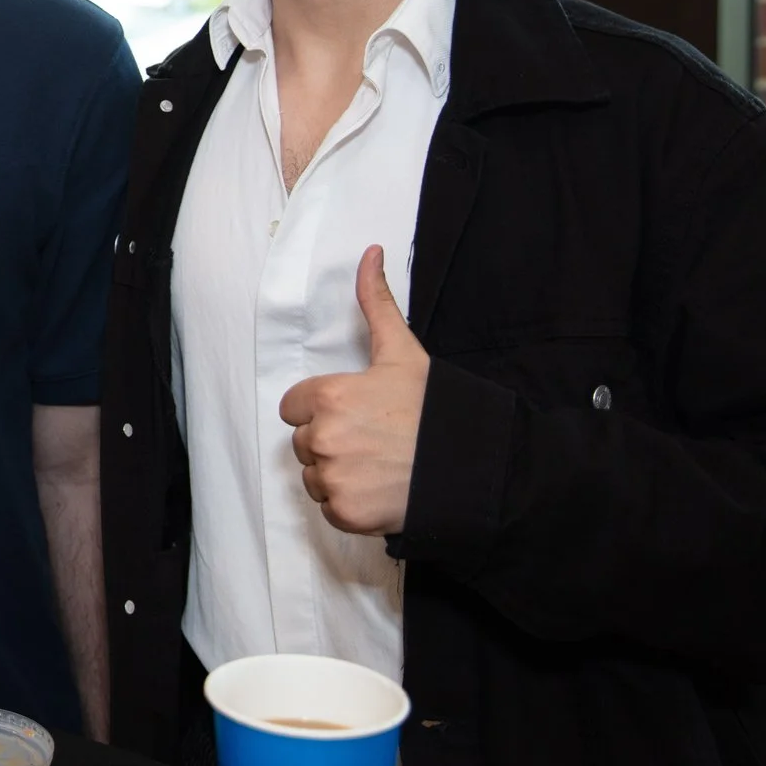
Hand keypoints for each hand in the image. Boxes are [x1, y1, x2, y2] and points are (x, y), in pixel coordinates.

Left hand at [277, 244, 429, 535]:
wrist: (471, 467)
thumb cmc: (434, 408)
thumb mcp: (402, 351)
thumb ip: (376, 302)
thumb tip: (370, 252)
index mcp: (326, 397)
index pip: (294, 406)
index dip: (322, 408)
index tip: (355, 412)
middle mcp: (322, 437)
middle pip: (303, 442)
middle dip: (331, 441)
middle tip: (373, 440)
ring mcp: (333, 478)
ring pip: (313, 476)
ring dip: (337, 473)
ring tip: (379, 464)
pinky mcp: (344, 513)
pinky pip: (328, 507)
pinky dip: (349, 503)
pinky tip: (380, 489)